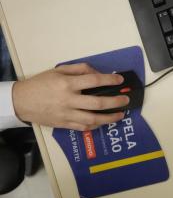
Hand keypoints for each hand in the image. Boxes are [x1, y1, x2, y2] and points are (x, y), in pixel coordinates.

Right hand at [12, 63, 128, 130]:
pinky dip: (96, 125)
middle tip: (125, 100)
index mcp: (67, 84)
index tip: (120, 80)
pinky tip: (104, 122)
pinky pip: (83, 127)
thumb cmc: (41, 83)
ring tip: (120, 114)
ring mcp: (66, 114)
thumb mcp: (59, 70)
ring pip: (92, 119)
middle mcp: (68, 100)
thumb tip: (98, 73)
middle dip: (115, 102)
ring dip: (109, 118)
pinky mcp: (64, 124)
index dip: (110, 80)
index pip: (94, 81)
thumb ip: (80, 69)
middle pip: (97, 103)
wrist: (21, 101)